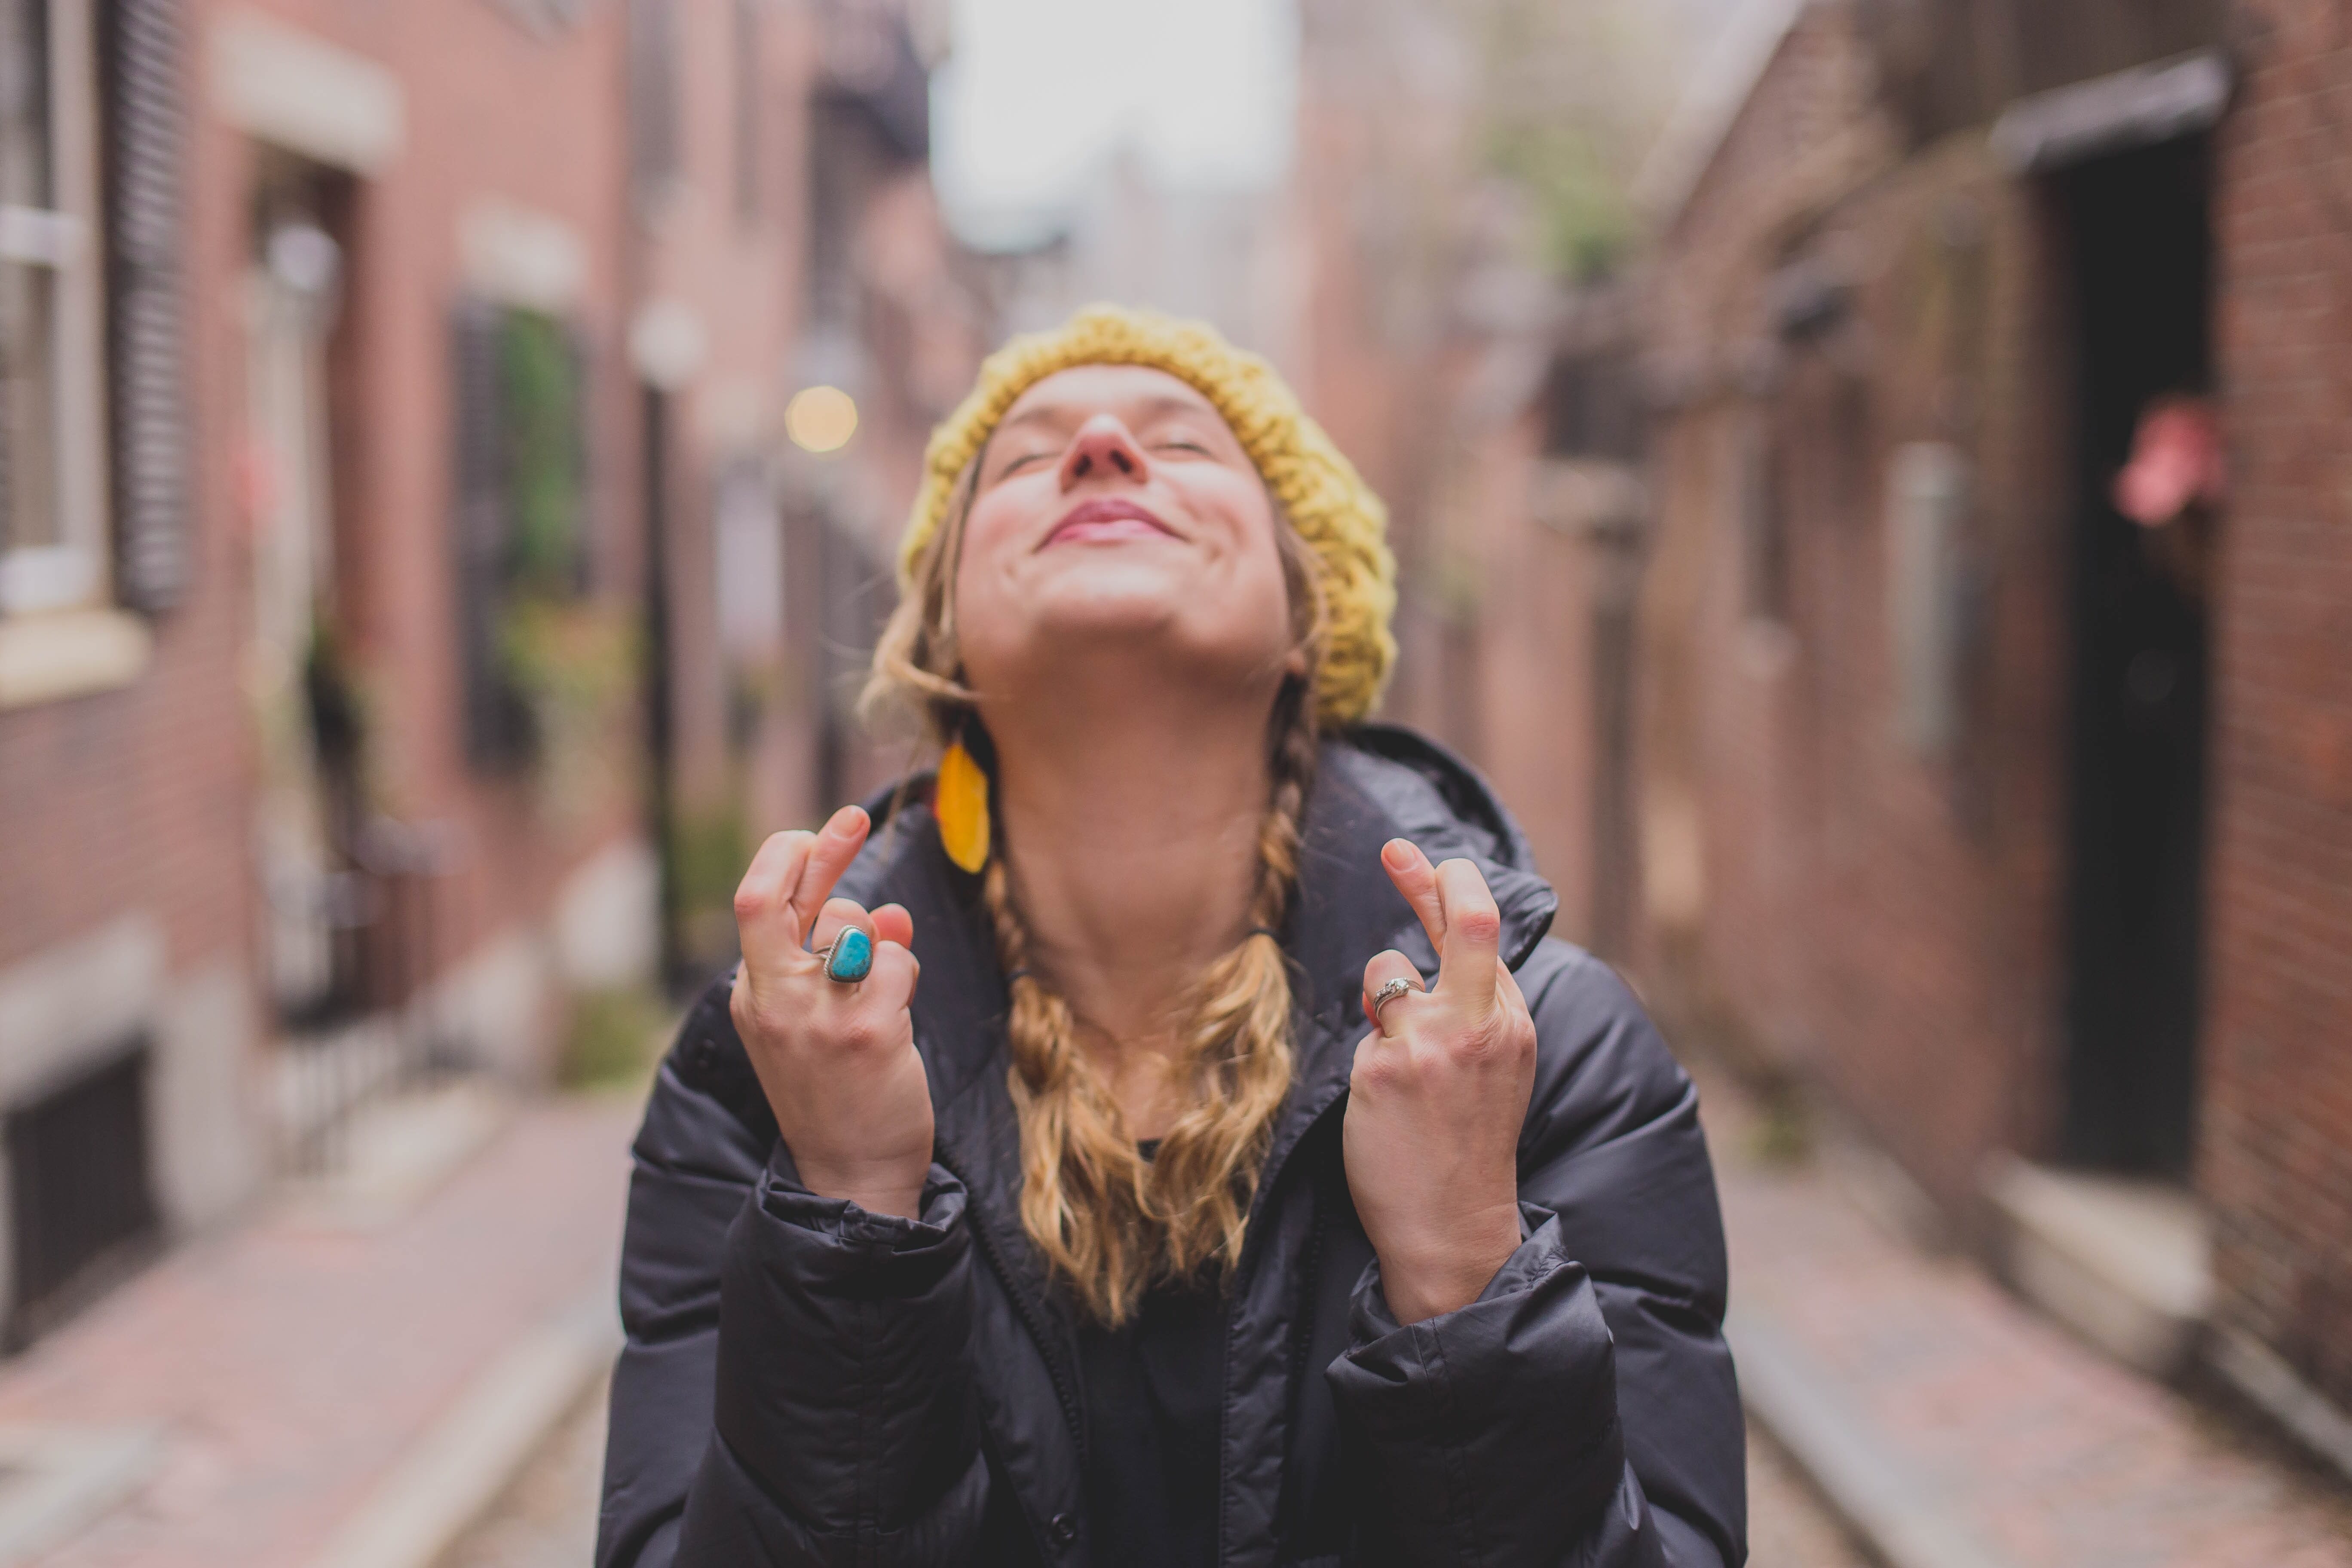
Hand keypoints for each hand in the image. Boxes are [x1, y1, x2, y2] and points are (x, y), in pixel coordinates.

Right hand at [730, 805, 932, 1218]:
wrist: (853, 1177)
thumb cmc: (840, 1095)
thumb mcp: (820, 1021)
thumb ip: (841, 961)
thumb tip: (887, 912)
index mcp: (754, 997)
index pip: (752, 905)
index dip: (785, 858)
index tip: (817, 831)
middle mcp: (774, 1002)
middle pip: (773, 898)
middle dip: (821, 848)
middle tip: (853, 817)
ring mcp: (816, 1017)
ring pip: (853, 926)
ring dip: (881, 941)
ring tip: (885, 993)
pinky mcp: (866, 1032)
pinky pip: (895, 962)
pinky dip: (905, 973)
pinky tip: (900, 1015)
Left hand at [1342, 839, 1537, 1323]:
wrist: (1454, 1226)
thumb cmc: (1466, 1145)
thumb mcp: (1492, 1066)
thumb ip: (1471, 1008)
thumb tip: (1422, 955)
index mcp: (1512, 1022)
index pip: (1483, 933)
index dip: (1448, 887)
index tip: (1419, 857)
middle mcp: (1482, 1023)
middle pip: (1466, 921)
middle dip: (1430, 877)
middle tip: (1398, 850)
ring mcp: (1435, 1043)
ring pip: (1387, 974)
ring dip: (1379, 1002)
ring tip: (1398, 1063)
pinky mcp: (1388, 1068)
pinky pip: (1362, 1034)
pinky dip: (1368, 1058)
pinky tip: (1388, 1105)